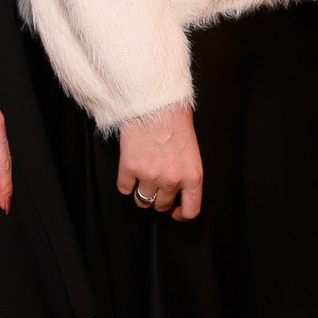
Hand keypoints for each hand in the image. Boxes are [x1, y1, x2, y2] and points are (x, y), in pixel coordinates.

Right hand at [117, 103, 202, 221]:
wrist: (156, 103)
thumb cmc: (176, 122)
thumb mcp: (192, 151)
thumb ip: (186, 174)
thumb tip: (179, 192)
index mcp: (193, 176)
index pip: (190, 210)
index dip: (180, 214)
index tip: (174, 211)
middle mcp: (172, 180)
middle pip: (161, 205)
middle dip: (158, 198)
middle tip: (155, 184)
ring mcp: (150, 176)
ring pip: (142, 200)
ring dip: (141, 192)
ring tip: (142, 177)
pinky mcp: (130, 168)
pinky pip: (124, 189)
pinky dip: (126, 183)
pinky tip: (130, 171)